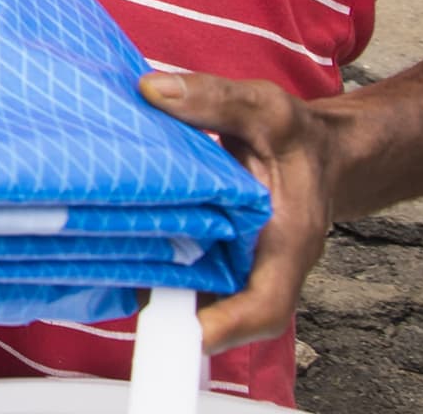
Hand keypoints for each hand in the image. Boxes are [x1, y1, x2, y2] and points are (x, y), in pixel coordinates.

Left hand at [142, 70, 348, 352]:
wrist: (320, 152)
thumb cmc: (298, 136)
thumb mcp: (265, 107)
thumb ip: (214, 98)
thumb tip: (151, 90)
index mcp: (289, 240)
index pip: (266, 305)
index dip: (228, 326)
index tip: (185, 331)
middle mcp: (263, 264)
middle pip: (222, 309)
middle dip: (174, 311)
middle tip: (118, 287)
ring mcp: (241, 264)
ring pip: (200, 293)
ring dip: (159, 286)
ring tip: (103, 260)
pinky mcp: (221, 253)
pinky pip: (190, 270)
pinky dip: (158, 262)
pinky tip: (114, 238)